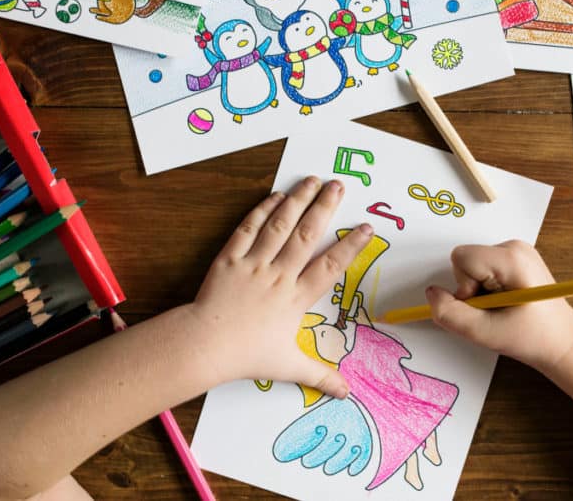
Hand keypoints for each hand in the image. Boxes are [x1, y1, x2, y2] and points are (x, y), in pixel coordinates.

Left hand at [188, 177, 372, 398]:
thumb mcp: (288, 366)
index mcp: (296, 298)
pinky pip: (248, 230)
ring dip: (298, 201)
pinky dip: (262, 211)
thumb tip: (346, 392)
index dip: (351, 246)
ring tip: (312, 180)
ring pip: (280, 226)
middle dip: (325, 208)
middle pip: (307, 236)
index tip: (367, 228)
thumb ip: (320, 375)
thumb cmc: (247, 356)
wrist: (205, 346)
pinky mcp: (230, 259)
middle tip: (339, 185)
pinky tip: (276, 196)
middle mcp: (278, 276)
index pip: (330, 266)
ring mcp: (254, 264)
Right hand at [425, 241, 572, 369]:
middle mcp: (515, 247)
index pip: (462, 258)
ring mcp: (516, 251)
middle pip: (466, 261)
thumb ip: (450, 314)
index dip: (464, 287)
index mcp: (512, 258)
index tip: (485, 306)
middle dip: (471, 289)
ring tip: (503, 308)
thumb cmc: (532, 338)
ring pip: (472, 266)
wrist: (563, 342)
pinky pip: (483, 268)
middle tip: (496, 310)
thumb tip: (431, 294)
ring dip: (479, 291)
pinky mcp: (515, 258)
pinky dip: (487, 288)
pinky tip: (506, 302)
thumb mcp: (484, 333)